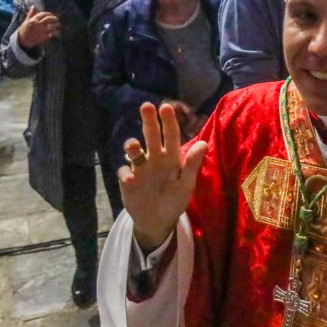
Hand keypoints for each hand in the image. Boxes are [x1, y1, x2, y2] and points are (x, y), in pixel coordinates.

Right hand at [17, 6, 60, 48]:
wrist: (23, 40)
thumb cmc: (24, 30)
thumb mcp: (26, 21)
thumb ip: (31, 14)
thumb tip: (33, 6)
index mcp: (33, 20)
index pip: (43, 14)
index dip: (48, 14)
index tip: (51, 15)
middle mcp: (38, 24)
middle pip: (48, 19)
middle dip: (54, 18)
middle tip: (56, 19)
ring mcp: (41, 30)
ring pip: (51, 25)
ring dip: (56, 25)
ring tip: (59, 24)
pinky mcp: (44, 36)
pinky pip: (52, 33)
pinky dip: (56, 32)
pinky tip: (57, 31)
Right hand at [119, 103, 207, 252]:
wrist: (158, 221)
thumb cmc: (175, 199)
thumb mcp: (186, 184)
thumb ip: (192, 164)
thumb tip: (203, 143)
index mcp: (171, 157)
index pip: (170, 135)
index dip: (168, 122)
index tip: (166, 107)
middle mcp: (154, 158)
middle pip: (150, 136)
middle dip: (148, 121)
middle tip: (146, 106)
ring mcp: (140, 168)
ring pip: (134, 150)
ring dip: (132, 146)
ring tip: (133, 146)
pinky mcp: (128, 180)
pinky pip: (123, 173)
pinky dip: (125, 174)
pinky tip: (130, 179)